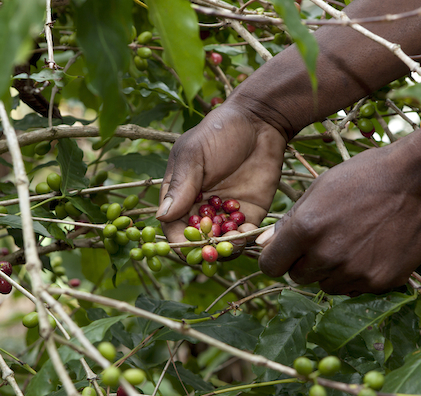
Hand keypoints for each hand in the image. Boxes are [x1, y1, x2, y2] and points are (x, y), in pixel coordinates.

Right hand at [156, 104, 286, 252]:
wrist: (260, 121)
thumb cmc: (219, 132)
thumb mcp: (194, 155)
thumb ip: (181, 186)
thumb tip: (161, 217)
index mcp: (180, 195)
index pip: (173, 227)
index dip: (179, 241)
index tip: (188, 248)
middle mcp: (200, 208)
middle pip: (197, 240)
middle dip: (204, 249)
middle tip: (213, 250)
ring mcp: (225, 213)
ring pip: (221, 243)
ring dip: (225, 248)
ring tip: (231, 241)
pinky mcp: (250, 213)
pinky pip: (244, 235)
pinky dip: (244, 239)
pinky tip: (246, 233)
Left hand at [257, 140, 420, 295]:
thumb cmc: (366, 176)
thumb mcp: (319, 188)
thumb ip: (290, 221)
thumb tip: (267, 243)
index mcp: (305, 229)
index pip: (270, 266)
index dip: (276, 258)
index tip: (286, 252)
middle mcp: (326, 255)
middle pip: (298, 277)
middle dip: (305, 262)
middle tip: (327, 240)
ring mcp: (355, 272)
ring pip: (327, 285)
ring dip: (332, 270)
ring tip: (353, 242)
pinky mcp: (381, 282)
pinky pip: (356, 288)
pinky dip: (359, 274)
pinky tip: (373, 249)